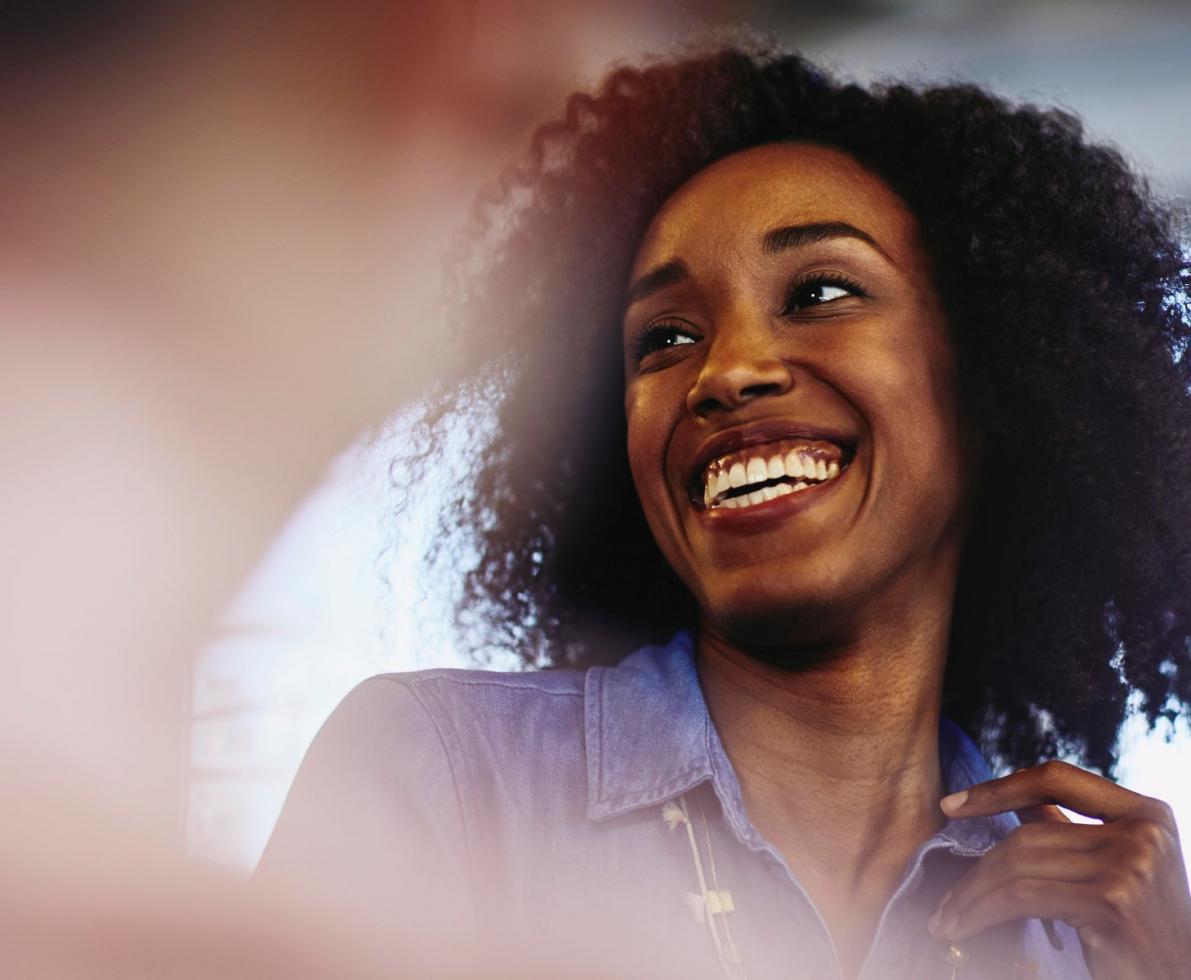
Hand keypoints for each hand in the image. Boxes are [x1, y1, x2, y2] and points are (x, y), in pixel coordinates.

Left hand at [926, 760, 1190, 978]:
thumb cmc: (1143, 932)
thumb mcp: (1118, 869)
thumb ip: (1073, 832)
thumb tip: (1019, 800)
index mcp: (1146, 813)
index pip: (1056, 778)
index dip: (998, 788)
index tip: (950, 804)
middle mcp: (1143, 832)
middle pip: (1028, 834)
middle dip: (977, 869)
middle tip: (944, 900)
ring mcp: (1130, 865)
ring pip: (1018, 864)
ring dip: (972, 895)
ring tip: (946, 920)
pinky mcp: (1111, 902)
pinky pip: (1022, 896)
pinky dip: (982, 911)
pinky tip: (962, 926)